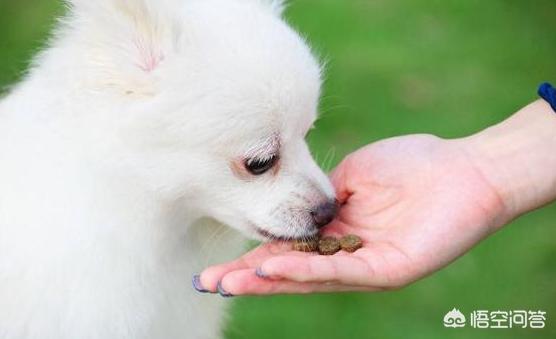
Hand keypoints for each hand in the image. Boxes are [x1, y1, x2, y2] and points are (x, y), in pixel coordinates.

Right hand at [197, 134, 509, 294]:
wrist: (462, 168)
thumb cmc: (412, 165)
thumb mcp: (351, 174)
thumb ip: (319, 194)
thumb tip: (291, 203)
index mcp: (334, 231)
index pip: (286, 247)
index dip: (252, 254)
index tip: (218, 261)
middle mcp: (344, 254)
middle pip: (290, 270)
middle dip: (248, 277)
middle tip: (208, 282)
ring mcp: (364, 265)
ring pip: (309, 278)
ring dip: (268, 279)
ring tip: (230, 281)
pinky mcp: (386, 270)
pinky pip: (339, 271)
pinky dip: (304, 269)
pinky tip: (273, 266)